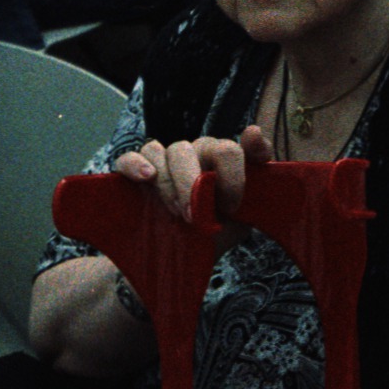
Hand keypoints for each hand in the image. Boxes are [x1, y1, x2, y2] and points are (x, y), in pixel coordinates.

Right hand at [114, 126, 273, 222]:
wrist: (184, 255)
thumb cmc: (216, 231)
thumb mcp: (245, 216)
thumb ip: (257, 182)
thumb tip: (253, 133)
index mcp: (222, 159)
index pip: (230, 150)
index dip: (232, 176)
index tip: (231, 206)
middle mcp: (195, 153)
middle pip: (194, 148)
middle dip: (194, 184)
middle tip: (194, 217)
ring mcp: (165, 160)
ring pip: (164, 151)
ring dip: (170, 184)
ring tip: (175, 213)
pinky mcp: (135, 173)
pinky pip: (130, 158)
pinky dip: (136, 164)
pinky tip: (146, 177)